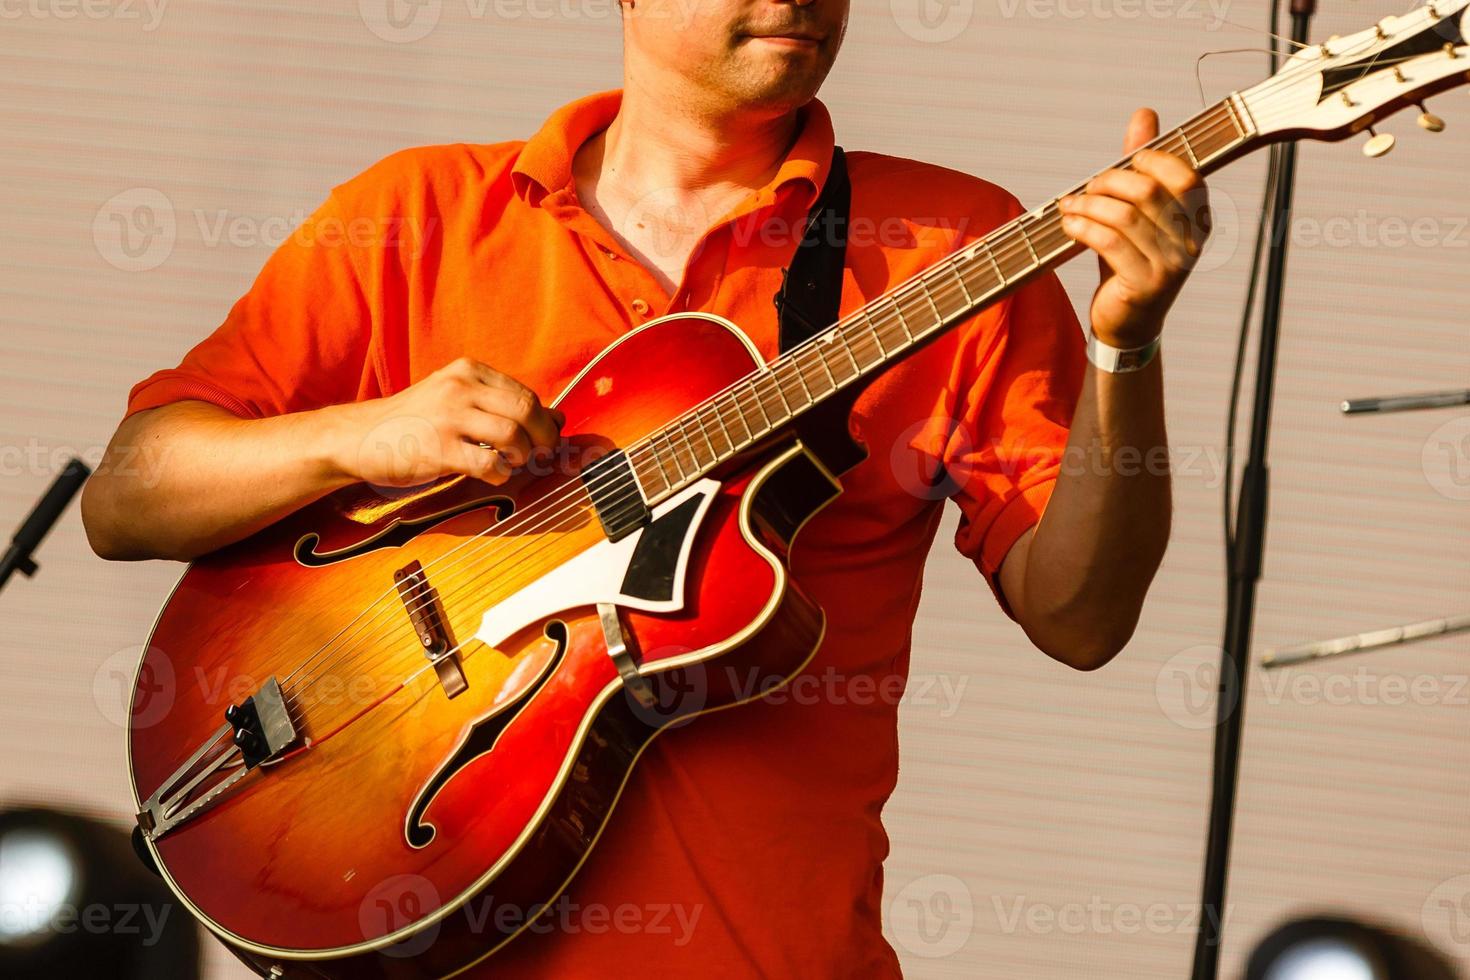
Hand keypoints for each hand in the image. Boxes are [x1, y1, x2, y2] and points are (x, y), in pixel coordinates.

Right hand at [335, 357, 564, 486]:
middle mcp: (459, 387)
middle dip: (543, 438)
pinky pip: (489, 464)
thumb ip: (503, 405)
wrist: (360, 436)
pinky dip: (501, 474)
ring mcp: (448, 417)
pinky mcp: (438, 449)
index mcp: (468, 371)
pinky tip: (493, 475)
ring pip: (513, 436)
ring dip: (522, 456)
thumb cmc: (415, 420)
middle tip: (539, 455)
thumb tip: (559, 418)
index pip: (525, 393)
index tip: (545, 439)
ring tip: (511, 463)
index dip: (544, 421)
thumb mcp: (458, 399)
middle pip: (526, 411)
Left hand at [1059, 107, 1210, 348]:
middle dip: (1108, 183)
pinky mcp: (1145, 285)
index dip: (1151, 160)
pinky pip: (1109, 243)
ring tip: (1069, 207)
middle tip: (1085, 189)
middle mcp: (1192, 241)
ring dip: (1088, 206)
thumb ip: (1143, 165)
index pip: (1184, 175)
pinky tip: (1069, 225)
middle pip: (1147, 192)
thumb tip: (1144, 113)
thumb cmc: (1132, 258)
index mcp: (1198, 218)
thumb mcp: (1139, 211)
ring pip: (1124, 216)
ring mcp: (1171, 265)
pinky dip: (1083, 228)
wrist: (1128, 321)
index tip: (1123, 163)